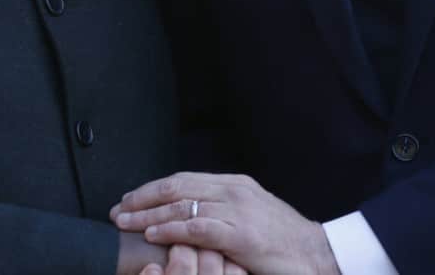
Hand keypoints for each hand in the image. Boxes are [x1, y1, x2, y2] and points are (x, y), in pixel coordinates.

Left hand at [113, 173, 338, 274]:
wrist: (315, 253)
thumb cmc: (282, 240)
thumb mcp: (251, 215)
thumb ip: (223, 210)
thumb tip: (190, 215)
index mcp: (234, 184)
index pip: (184, 179)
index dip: (153, 189)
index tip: (130, 199)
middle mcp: (233, 190)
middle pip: (176, 188)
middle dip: (142, 198)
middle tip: (118, 209)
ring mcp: (237, 209)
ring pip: (181, 205)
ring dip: (147, 214)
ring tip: (125, 222)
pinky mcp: (239, 233)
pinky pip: (196, 227)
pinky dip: (170, 229)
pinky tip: (153, 234)